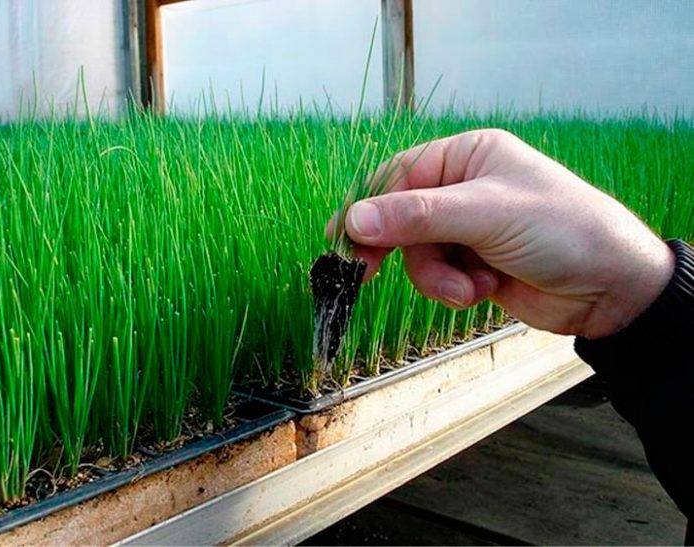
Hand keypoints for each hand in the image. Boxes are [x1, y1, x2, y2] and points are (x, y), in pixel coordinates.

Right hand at [334, 129, 674, 338]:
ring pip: (419, 254)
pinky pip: (439, 277)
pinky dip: (455, 288)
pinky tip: (485, 291)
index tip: (342, 240)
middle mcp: (464, 189)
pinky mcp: (473, 265)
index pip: (400, 176)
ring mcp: (468, 229)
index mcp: (467, 156)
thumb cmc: (560, 229)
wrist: (611, 287)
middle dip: (398, 249)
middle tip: (366, 275)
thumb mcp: (485, 214)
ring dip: (437, 277)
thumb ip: (417, 216)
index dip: (369, 208)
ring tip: (469, 288)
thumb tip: (353, 220)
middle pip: (402, 218)